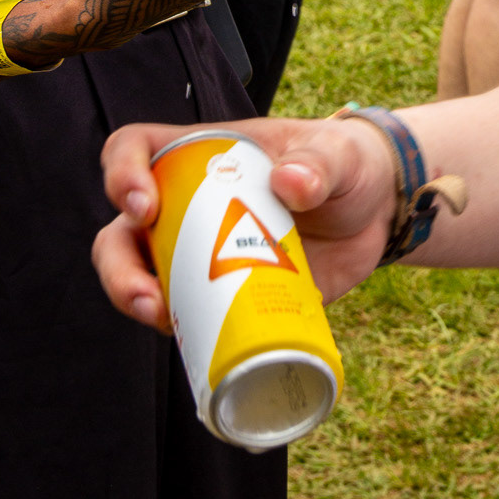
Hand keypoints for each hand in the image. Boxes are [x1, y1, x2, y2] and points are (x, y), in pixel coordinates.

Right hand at [92, 114, 399, 328]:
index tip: (143, 205)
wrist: (378, 214)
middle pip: (123, 232)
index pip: (134, 150)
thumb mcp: (337, 152)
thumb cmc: (346, 164)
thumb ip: (318, 163)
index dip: (122, 174)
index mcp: (202, 155)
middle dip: (120, 266)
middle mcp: (187, 204)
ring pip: (143, 278)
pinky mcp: (227, 295)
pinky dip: (182, 334)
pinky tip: (196, 347)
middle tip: (148, 295)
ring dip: (137, 303)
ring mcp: (202, 253)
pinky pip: (188, 317)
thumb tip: (290, 184)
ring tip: (163, 322)